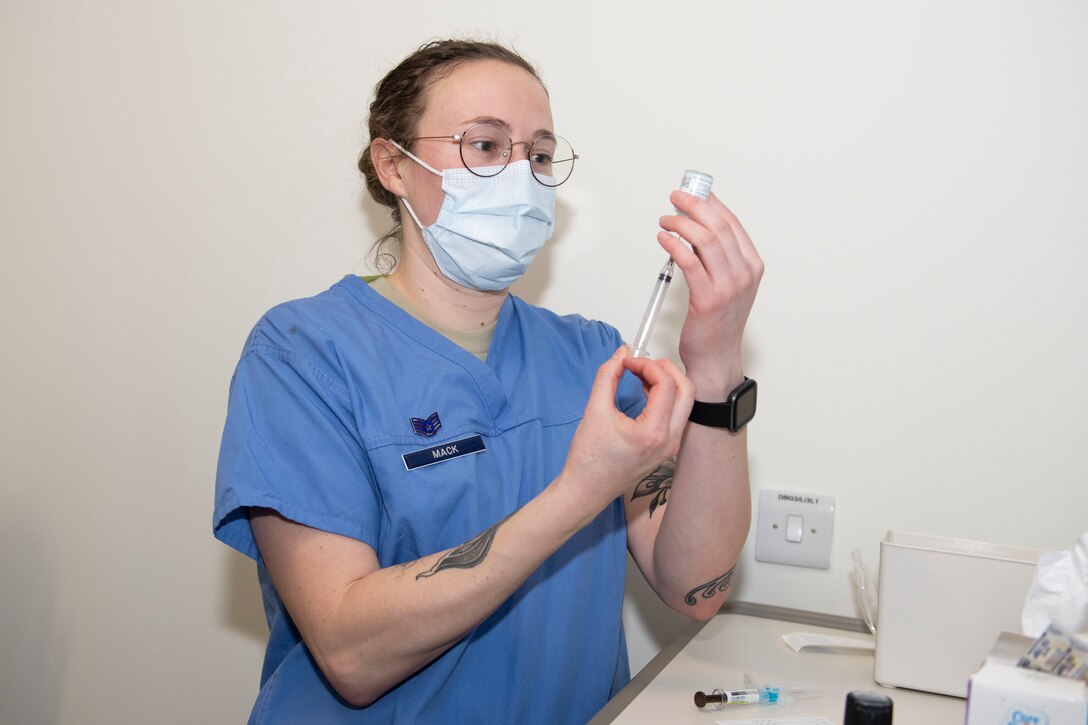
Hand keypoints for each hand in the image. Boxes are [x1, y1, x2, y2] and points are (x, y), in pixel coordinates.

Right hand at [560, 346, 694, 513]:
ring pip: (685, 402)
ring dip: (667, 382)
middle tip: (641, 363)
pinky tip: (645, 390)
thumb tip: (622, 353)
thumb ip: (608, 376)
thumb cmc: (588, 459)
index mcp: (653, 433)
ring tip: (640, 374)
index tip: (627, 362)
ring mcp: (671, 446)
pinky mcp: (667, 448)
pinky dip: (665, 396)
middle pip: (686, 390)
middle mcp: (669, 441)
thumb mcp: (594, 410)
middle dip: (665, 369)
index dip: (647, 365)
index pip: (665, 384)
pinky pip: (677, 414)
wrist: (586, 492)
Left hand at [657, 191, 763, 395]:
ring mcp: (729, 286)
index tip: (694, 192)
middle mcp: (744, 274)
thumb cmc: (717, 322)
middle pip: (719, 227)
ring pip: (705, 240)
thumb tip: (694, 227)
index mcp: (752, 266)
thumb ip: (716, 257)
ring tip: (665, 220)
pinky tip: (663, 238)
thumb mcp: (727, 284)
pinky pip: (689, 262)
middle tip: (676, 198)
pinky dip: (674, 244)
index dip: (712, 204)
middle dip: (695, 205)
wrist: (716, 357)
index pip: (733, 224)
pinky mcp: (709, 299)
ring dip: (681, 223)